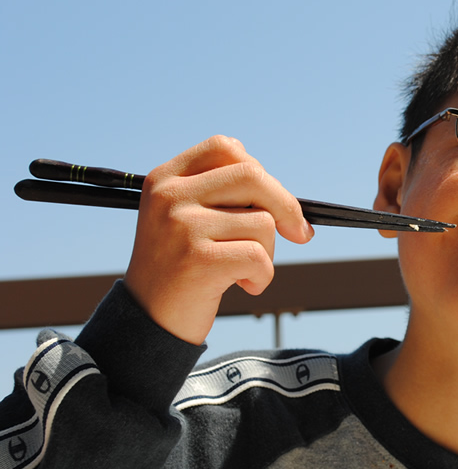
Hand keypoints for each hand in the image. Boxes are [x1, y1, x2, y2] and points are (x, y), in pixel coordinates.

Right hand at [124, 136, 313, 344]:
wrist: (147, 320)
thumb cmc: (181, 267)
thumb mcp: (186, 218)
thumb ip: (222, 194)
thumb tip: (285, 197)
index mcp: (165, 178)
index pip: (225, 148)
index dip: (260, 171)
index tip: (274, 200)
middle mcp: (170, 196)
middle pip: (252, 176)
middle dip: (286, 207)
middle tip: (299, 233)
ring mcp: (182, 226)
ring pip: (263, 222)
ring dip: (268, 252)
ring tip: (244, 270)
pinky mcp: (199, 260)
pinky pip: (260, 257)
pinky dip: (263, 277)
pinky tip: (245, 286)